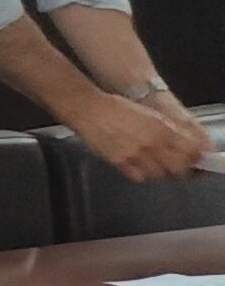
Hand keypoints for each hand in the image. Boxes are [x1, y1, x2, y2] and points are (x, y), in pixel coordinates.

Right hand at [78, 90, 208, 182]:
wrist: (90, 110)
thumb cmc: (119, 108)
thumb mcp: (151, 115)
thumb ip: (169, 131)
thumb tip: (185, 146)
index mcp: (162, 128)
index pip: (190, 151)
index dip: (195, 158)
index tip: (194, 160)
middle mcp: (151, 143)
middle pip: (177, 168)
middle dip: (180, 170)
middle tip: (177, 167)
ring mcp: (135, 154)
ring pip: (159, 175)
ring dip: (160, 172)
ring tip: (155, 165)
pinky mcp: (119, 162)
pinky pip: (139, 177)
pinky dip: (141, 174)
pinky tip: (138, 166)